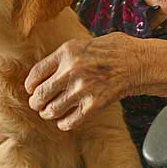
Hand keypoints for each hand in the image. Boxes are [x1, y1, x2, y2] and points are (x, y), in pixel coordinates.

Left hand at [25, 32, 147, 130]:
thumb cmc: (111, 50)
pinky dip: (64, 124)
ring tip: (49, 113)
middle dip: (36, 103)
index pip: (36, 74)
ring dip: (48, 114)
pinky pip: (70, 121)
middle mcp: (71, 71)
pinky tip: (64, 121)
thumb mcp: (82, 43)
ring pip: (52, 110)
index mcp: (66, 52)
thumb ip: (62, 56)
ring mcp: (82, 89)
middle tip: (37, 105)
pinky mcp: (94, 105)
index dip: (30, 86)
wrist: (136, 62)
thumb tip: (43, 72)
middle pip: (40, 95)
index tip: (31, 90)